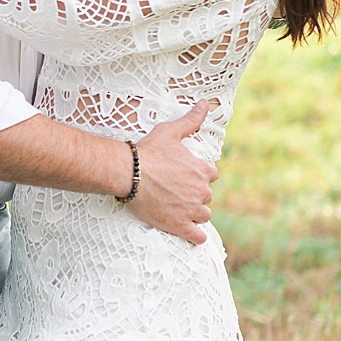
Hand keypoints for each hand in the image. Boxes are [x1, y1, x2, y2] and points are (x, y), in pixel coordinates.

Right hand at [125, 102, 216, 244]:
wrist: (129, 173)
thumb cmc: (149, 151)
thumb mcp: (171, 132)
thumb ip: (191, 120)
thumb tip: (206, 104)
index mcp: (203, 170)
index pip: (211, 175)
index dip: (199, 176)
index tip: (185, 176)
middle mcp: (202, 191)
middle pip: (206, 196)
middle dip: (195, 195)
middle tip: (177, 192)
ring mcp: (191, 210)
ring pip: (203, 215)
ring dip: (194, 213)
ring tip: (179, 209)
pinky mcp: (180, 225)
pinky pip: (197, 236)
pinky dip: (196, 236)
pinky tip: (191, 234)